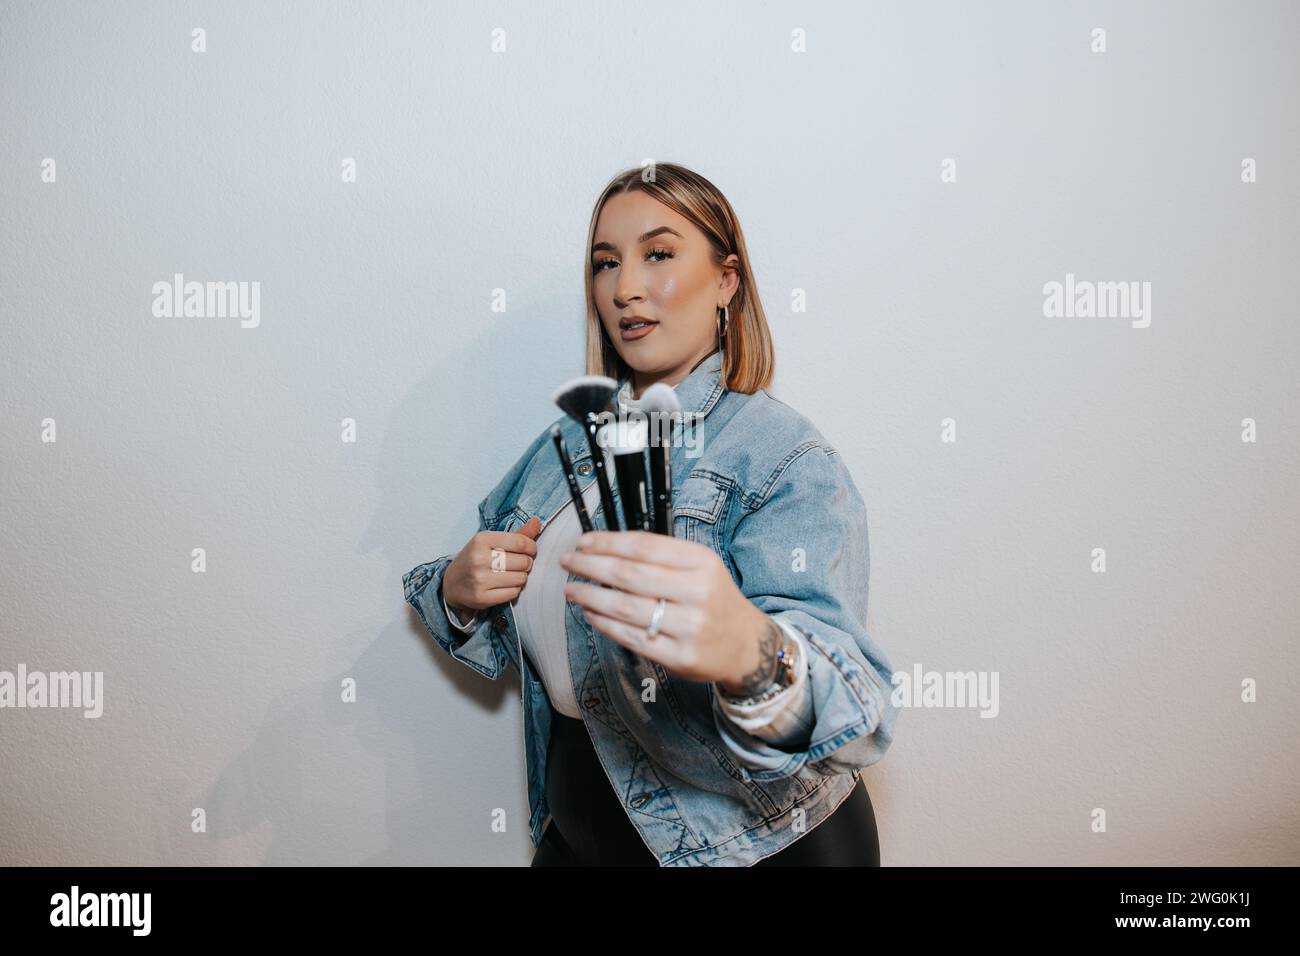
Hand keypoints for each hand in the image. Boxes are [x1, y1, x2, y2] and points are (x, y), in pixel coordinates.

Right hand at [442, 517, 541, 615]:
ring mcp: (480, 579)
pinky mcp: (482, 597)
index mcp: (482, 540)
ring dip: (521, 577)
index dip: (531, 547)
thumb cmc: (475, 559)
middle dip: (526, 563)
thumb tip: (537, 523)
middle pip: (523, 561)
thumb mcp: (490, 542)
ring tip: (511, 575)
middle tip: (518, 564)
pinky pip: (513, 593)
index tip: (529, 550)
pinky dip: (514, 590)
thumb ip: (516, 534)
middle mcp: (479, 558)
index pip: (521, 543)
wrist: (450, 584)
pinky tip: (505, 586)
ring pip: (520, 578)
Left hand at [558, 530, 776, 691]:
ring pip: (625, 607)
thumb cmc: (714, 600)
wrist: (747, 646)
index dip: (608, 543)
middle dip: (591, 566)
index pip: (644, 547)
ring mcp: (689, 627)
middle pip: (629, 575)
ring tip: (572, 589)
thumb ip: (661, 558)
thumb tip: (605, 549)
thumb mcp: (701, 568)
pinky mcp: (679, 657)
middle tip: (568, 562)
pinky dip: (605, 624)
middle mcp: (697, 593)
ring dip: (591, 597)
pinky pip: (631, 638)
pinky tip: (591, 614)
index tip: (583, 542)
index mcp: (702, 563)